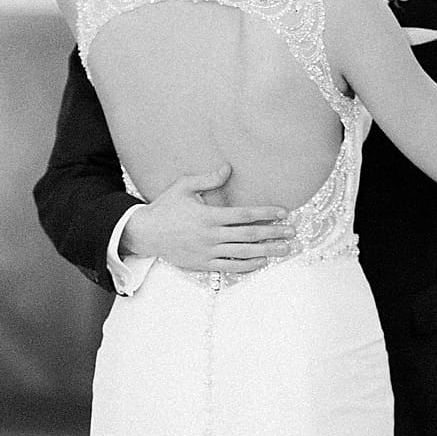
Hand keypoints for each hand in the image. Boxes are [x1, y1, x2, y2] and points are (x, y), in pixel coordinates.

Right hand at [121, 166, 292, 275]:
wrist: (144, 233)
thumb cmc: (165, 208)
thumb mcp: (183, 187)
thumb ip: (208, 179)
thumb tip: (228, 168)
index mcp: (208, 215)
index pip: (244, 215)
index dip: (266, 213)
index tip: (283, 212)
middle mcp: (211, 235)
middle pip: (249, 235)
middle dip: (273, 233)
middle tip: (292, 232)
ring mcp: (208, 252)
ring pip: (244, 253)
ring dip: (267, 251)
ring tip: (285, 249)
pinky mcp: (204, 264)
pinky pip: (230, 267)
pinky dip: (248, 265)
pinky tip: (262, 261)